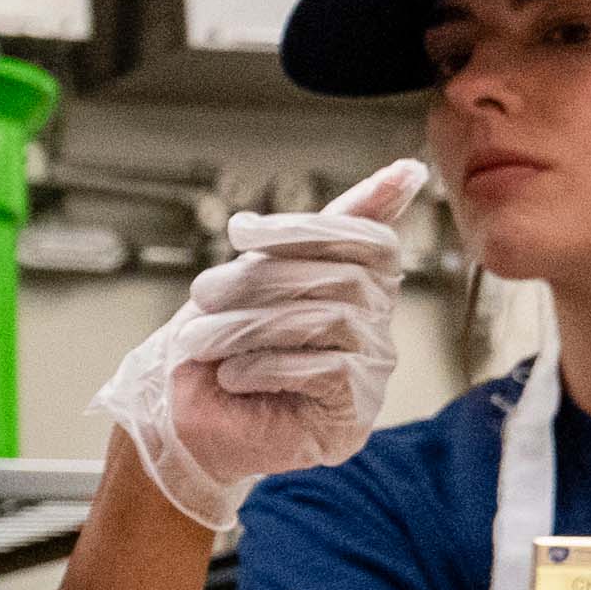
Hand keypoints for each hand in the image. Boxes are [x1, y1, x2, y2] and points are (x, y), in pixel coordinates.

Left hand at [93, 160, 426, 529]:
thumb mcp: (260, 274)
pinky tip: (233, 376)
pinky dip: (267, 366)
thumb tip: (407, 170)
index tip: (241, 230)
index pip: (368, 239)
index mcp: (361, 284)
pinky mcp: (353, 412)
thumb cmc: (220, 345)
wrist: (184, 419)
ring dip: (251, 325)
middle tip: (203, 294)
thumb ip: (323, 230)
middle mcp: (377, 326)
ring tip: (203, 339)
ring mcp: (371, 371)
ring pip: (331, 320)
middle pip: (343, 278)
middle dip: (261, 280)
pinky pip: (329, 369)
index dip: (306, 229)